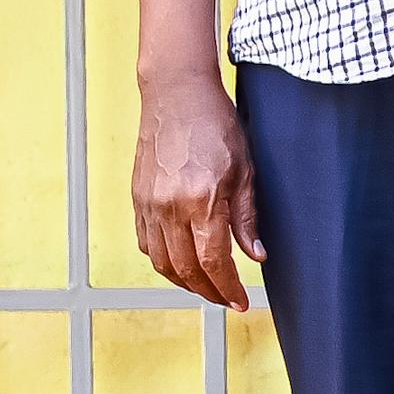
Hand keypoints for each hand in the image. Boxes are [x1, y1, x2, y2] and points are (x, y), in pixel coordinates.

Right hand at [133, 67, 260, 310]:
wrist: (177, 93)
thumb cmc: (215, 124)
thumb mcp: (245, 169)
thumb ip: (247, 217)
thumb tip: (255, 255)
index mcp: (201, 200)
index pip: (213, 262)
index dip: (228, 287)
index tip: (240, 301)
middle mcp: (170, 206)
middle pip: (186, 269)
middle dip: (208, 291)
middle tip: (226, 300)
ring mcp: (149, 203)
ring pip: (162, 261)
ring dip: (184, 282)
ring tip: (205, 287)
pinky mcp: (138, 197)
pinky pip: (146, 242)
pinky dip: (163, 261)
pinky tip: (180, 263)